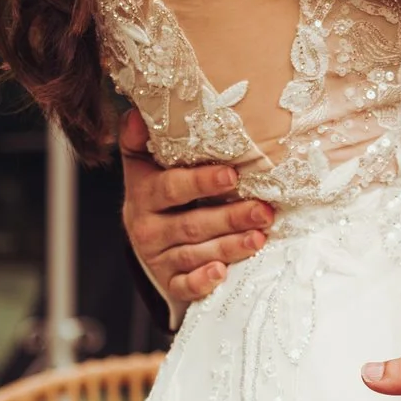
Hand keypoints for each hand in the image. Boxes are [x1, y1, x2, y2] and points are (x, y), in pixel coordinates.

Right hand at [117, 107, 272, 310]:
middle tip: (263, 210)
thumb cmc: (156, 192)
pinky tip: (223, 273)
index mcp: (143, 195)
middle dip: (230, 217)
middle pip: (191, 224)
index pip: (172, 187)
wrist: (145, 235)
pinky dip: (203, 281)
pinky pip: (184, 286)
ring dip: (229, 247)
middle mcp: (147, 228)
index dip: (201, 182)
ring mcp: (158, 258)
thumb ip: (139, 140)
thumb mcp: (143, 165)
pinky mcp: (168, 282)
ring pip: (195, 254)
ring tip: (259, 237)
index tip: (232, 175)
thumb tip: (138, 115)